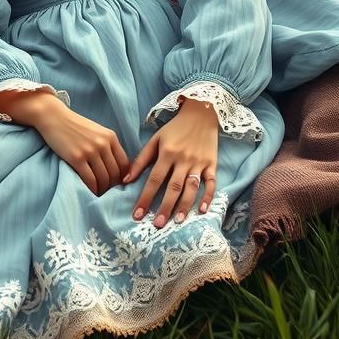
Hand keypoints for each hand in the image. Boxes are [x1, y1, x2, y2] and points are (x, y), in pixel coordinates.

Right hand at [7, 92, 128, 195]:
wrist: (52, 116)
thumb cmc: (73, 125)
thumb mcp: (96, 131)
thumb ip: (107, 145)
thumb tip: (115, 168)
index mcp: (110, 137)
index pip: (125, 164)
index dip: (122, 178)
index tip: (116, 184)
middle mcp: (103, 144)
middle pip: (115, 173)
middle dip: (112, 186)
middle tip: (106, 192)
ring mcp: (90, 151)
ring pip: (104, 179)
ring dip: (102, 189)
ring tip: (98, 192)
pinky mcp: (76, 158)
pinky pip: (90, 180)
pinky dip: (92, 189)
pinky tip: (90, 191)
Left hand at [125, 98, 218, 227]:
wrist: (201, 113)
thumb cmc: (174, 128)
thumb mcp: (155, 140)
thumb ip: (141, 160)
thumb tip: (126, 180)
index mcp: (167, 153)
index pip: (153, 180)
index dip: (145, 198)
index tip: (137, 214)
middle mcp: (183, 160)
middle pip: (173, 187)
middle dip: (164, 207)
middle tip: (157, 225)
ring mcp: (199, 163)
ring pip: (192, 188)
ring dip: (185, 206)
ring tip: (177, 221)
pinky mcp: (212, 164)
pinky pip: (211, 183)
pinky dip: (208, 196)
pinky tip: (202, 210)